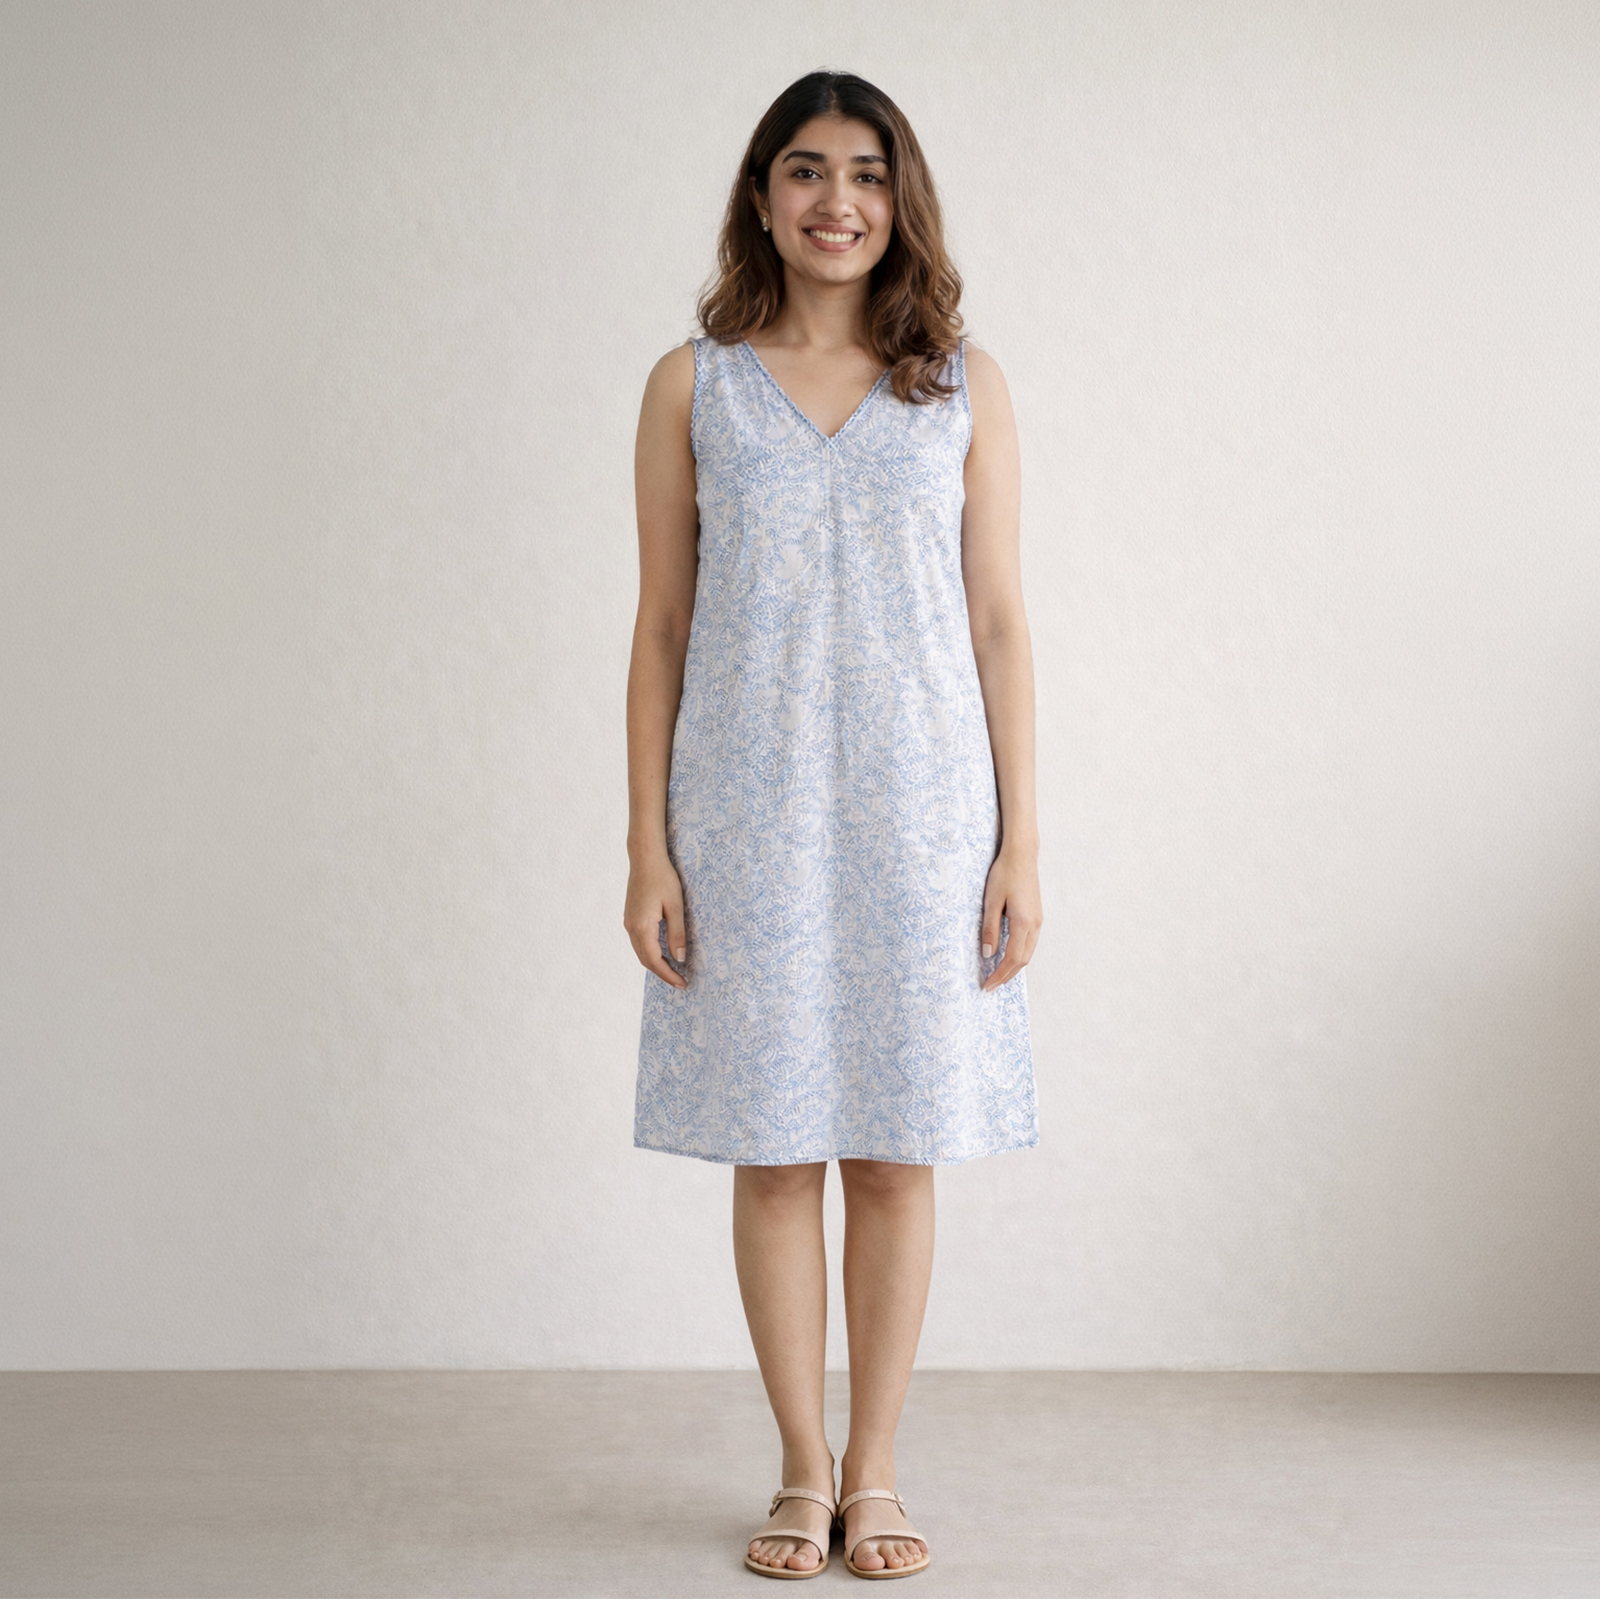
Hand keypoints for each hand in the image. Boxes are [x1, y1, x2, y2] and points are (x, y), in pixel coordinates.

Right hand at [624, 851, 688, 988]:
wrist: (645, 858)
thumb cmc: (663, 878)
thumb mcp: (675, 906)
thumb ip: (677, 934)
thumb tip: (680, 959)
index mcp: (642, 927)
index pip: (654, 961)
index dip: (668, 975)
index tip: (682, 984)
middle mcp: (631, 927)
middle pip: (645, 960)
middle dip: (662, 973)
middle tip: (681, 982)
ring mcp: (628, 922)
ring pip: (641, 952)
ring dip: (656, 964)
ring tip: (674, 971)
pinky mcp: (630, 917)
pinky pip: (639, 942)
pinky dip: (650, 952)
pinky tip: (662, 953)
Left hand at [980, 846, 1041, 990]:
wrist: (1022, 855)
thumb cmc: (1004, 874)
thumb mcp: (991, 901)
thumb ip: (990, 929)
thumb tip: (988, 954)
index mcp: (1023, 922)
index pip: (1012, 958)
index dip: (999, 974)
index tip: (987, 985)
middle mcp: (1035, 925)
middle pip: (1023, 960)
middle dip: (1006, 976)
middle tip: (990, 986)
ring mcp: (1038, 920)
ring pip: (1028, 953)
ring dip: (1013, 967)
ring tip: (998, 975)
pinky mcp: (1036, 916)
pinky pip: (1029, 943)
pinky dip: (1019, 955)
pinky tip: (1008, 957)